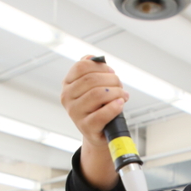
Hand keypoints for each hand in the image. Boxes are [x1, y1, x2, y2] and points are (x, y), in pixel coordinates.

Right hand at [60, 57, 128, 189]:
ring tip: (123, 96)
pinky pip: (101, 114)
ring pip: (98, 94)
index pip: (81, 67)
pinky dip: (114, 107)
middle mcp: (67, 98)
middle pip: (91, 80)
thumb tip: (95, 58)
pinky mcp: (86, 127)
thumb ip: (92, 70)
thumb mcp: (92, 87)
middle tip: (120, 86)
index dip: (100, 66)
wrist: (98, 132)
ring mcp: (75, 113)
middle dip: (112, 80)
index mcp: (67, 84)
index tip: (111, 71)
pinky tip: (120, 104)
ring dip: (116, 92)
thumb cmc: (97, 107)